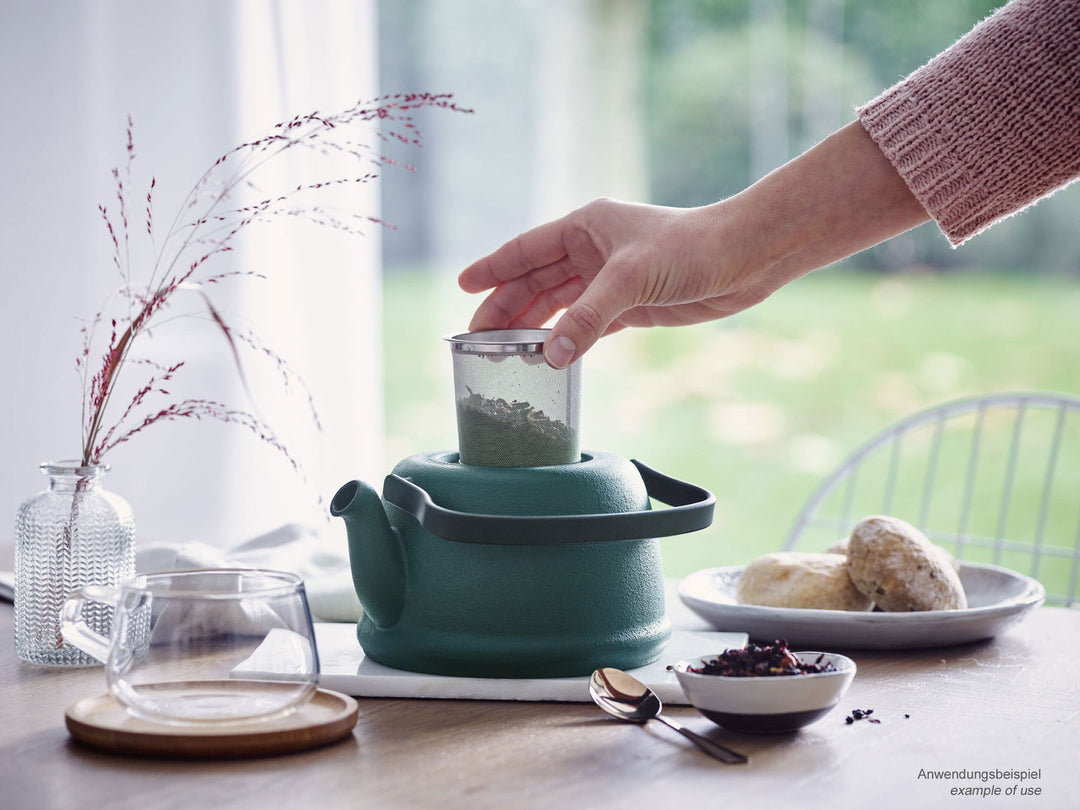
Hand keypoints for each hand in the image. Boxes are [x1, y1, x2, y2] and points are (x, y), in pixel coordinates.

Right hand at [458, 198, 770, 368]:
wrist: (744, 259)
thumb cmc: (691, 248)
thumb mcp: (631, 279)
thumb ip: (588, 318)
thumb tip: (551, 357)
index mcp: (585, 226)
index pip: (525, 249)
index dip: (493, 268)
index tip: (463, 286)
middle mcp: (592, 251)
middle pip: (536, 282)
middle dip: (507, 308)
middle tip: (476, 338)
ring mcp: (610, 280)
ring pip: (559, 306)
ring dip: (534, 327)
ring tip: (505, 353)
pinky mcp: (630, 306)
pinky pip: (586, 325)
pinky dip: (567, 340)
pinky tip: (549, 357)